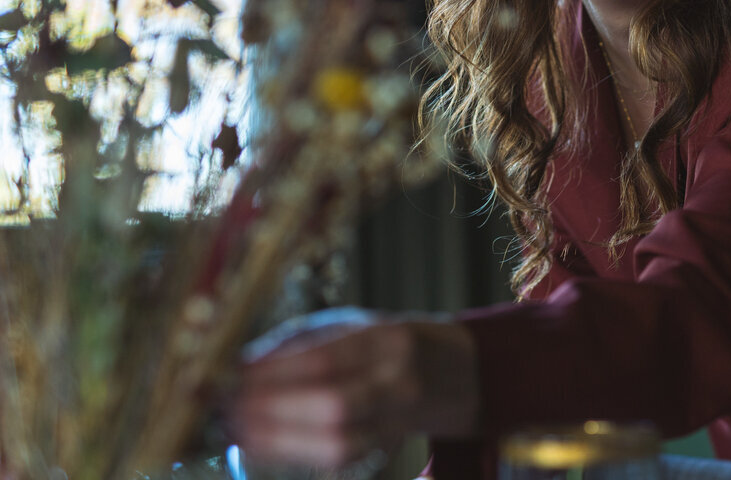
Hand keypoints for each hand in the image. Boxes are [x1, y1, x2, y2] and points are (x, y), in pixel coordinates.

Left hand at [229, 307, 478, 469]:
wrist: (452, 374)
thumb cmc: (387, 342)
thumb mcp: (352, 326)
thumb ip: (299, 347)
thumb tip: (234, 369)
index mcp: (389, 339)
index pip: (327, 359)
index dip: (274, 373)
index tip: (228, 377)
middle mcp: (400, 383)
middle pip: (333, 407)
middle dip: (270, 411)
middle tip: (223, 409)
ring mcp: (397, 422)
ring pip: (335, 443)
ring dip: (275, 440)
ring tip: (233, 430)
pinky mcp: (386, 450)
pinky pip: (337, 459)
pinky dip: (292, 452)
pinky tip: (259, 444)